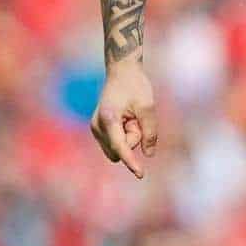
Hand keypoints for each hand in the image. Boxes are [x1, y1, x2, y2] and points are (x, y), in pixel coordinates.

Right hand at [89, 60, 157, 178]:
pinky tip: (126, 118)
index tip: (141, 174)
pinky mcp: (98, 130)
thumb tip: (148, 155)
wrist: (121, 71)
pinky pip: (116, 143)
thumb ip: (149, 131)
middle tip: (136, 117)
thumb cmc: (135, 86)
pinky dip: (125, 135)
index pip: (121, 146)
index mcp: (108, 118)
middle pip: (121, 149)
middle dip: (133, 139)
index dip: (131, 161)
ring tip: (131, 116)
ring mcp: (95, 128)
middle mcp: (97, 125)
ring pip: (118, 148)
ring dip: (129, 137)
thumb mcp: (147, 106)